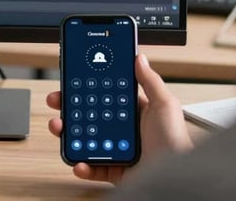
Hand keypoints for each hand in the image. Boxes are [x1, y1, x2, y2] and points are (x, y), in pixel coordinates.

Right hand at [46, 53, 192, 184]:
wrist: (179, 179)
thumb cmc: (177, 142)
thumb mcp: (165, 105)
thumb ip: (151, 81)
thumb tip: (139, 57)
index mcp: (132, 111)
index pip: (103, 94)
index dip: (86, 86)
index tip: (72, 79)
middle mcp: (120, 129)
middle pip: (88, 114)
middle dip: (68, 107)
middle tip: (56, 100)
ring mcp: (114, 149)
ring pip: (83, 139)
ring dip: (67, 133)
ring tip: (59, 127)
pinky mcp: (112, 170)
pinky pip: (91, 168)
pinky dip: (81, 165)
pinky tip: (79, 161)